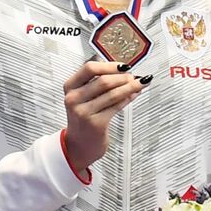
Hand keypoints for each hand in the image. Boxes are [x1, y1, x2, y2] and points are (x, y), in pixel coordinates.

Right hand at [62, 60, 146, 174]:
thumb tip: (124, 71)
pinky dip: (128, 98)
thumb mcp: (84, 97)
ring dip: (130, 87)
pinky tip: (135, 94)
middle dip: (123, 77)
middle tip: (135, 77)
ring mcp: (84, 112)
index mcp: (70, 87)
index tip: (124, 66)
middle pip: (103, 81)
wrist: (79, 145)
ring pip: (112, 94)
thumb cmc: (84, 117)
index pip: (89, 68)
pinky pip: (116, 106)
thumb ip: (98, 83)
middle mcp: (73, 99)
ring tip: (140, 84)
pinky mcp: (96, 123)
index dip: (110, 65)